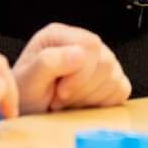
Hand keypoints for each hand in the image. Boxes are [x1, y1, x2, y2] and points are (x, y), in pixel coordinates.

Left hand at [11, 23, 132, 113]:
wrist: (29, 112)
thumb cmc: (25, 95)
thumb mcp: (26, 81)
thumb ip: (48, 63)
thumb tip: (79, 54)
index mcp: (61, 35)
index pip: (90, 45)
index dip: (80, 73)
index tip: (60, 92)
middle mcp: (83, 43)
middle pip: (106, 61)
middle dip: (83, 88)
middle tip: (60, 98)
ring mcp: (100, 60)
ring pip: (114, 77)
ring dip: (89, 97)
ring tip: (68, 100)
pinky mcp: (111, 78)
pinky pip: (122, 89)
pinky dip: (103, 101)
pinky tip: (82, 102)